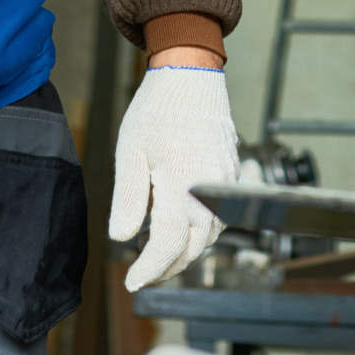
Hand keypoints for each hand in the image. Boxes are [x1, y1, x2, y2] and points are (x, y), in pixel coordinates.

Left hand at [108, 65, 237, 288]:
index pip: (167, 245)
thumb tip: (122, 239)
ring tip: (159, 255)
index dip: (149, 270)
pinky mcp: (231, 173)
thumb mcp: (130, 152)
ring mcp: (226, 182)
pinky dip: (201, 231)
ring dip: (186, 251)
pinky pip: (221, 216)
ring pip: (210, 236)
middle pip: (193, 248)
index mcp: (182, 185)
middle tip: (143, 274)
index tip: (131, 281)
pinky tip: (182, 227)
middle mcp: (210, 189)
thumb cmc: (157, 109)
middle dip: (168, 267)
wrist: (191, 73)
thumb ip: (127, 198)